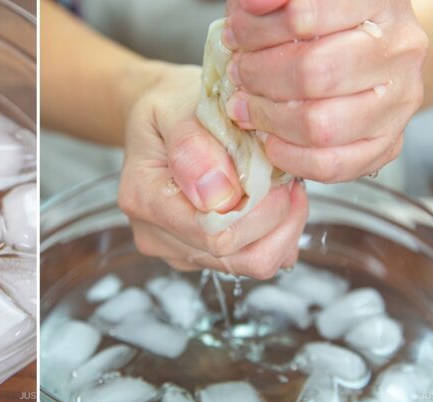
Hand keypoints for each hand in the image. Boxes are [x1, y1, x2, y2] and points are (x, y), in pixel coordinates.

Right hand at [118, 64, 307, 278]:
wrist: (161, 117)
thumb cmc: (171, 107)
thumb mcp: (176, 107)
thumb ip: (192, 146)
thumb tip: (217, 194)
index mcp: (143, 198)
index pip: (211, 232)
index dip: (258, 209)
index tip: (279, 173)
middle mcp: (153, 233)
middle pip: (234, 256)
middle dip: (276, 218)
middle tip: (288, 177)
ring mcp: (176, 249)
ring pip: (250, 264)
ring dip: (281, 228)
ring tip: (284, 188)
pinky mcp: (199, 255)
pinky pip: (251, 260)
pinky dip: (274, 235)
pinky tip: (272, 201)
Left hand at [223, 0, 426, 182]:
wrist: (366, 49)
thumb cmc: (322, 24)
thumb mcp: (295, 1)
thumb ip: (273, 0)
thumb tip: (252, 3)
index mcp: (376, 3)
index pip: (306, 15)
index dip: (256, 30)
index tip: (234, 35)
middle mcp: (397, 50)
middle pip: (313, 72)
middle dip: (258, 75)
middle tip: (239, 73)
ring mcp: (398, 99)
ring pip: (320, 124)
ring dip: (267, 118)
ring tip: (246, 105)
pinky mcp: (387, 142)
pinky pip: (331, 164)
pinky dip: (288, 156)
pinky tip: (270, 139)